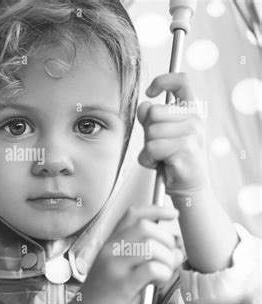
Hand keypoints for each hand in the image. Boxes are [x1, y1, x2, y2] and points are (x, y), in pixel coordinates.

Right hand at [65, 206, 183, 303]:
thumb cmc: (106, 291)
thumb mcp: (120, 265)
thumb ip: (143, 254)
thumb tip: (174, 248)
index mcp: (111, 242)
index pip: (133, 215)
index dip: (156, 209)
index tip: (172, 213)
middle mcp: (111, 250)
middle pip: (145, 227)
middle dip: (166, 240)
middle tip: (169, 256)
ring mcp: (115, 266)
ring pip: (151, 247)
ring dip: (167, 260)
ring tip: (165, 271)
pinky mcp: (122, 284)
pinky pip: (152, 269)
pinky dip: (164, 274)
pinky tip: (159, 281)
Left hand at [137, 72, 209, 196]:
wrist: (189, 187)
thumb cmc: (173, 158)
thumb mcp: (160, 134)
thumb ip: (151, 117)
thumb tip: (143, 106)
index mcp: (192, 111)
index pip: (181, 81)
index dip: (162, 81)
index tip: (150, 92)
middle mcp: (195, 119)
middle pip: (153, 111)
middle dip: (147, 131)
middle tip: (158, 146)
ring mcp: (192, 134)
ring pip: (151, 131)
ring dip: (147, 148)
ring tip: (160, 157)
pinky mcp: (185, 150)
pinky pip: (152, 148)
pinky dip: (148, 159)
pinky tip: (160, 165)